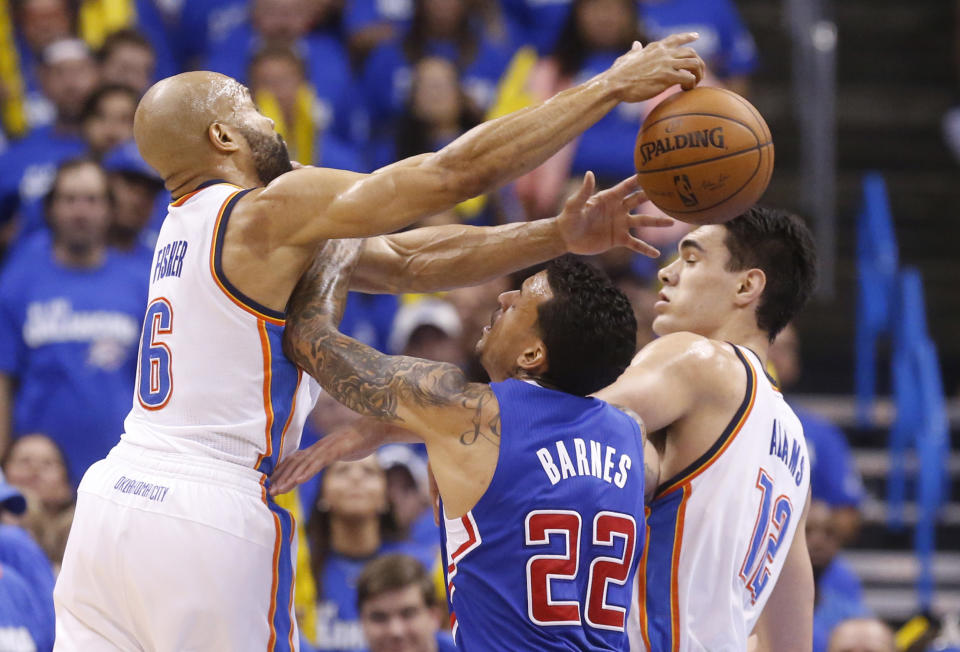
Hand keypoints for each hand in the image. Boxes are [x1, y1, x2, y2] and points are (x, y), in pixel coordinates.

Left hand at [269, 429, 354, 494]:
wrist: (376, 428)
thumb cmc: (362, 440)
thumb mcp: (343, 450)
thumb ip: (332, 455)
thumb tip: (327, 461)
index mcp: (319, 448)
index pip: (295, 460)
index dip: (283, 472)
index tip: (273, 484)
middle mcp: (319, 447)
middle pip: (295, 463)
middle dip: (281, 478)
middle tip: (270, 492)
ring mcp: (327, 448)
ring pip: (304, 464)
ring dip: (290, 478)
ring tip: (279, 490)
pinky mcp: (337, 450)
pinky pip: (319, 462)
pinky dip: (308, 472)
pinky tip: (299, 481)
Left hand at [557, 172, 674, 256]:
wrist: (566, 238)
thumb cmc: (569, 218)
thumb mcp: (575, 205)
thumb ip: (584, 191)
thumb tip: (589, 174)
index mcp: (609, 198)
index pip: (627, 187)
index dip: (639, 180)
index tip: (655, 172)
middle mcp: (618, 209)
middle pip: (639, 201)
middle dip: (654, 197)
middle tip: (670, 193)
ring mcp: (620, 224)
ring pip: (642, 222)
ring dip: (657, 222)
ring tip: (672, 222)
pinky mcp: (618, 239)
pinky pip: (635, 244)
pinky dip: (645, 249)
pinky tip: (656, 254)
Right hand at [606, 33, 704, 102]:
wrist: (615, 84)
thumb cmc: (618, 74)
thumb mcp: (628, 57)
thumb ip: (634, 51)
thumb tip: (636, 44)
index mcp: (655, 47)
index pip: (676, 38)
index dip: (688, 37)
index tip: (696, 36)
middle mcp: (663, 53)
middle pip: (691, 52)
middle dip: (698, 63)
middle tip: (697, 75)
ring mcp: (666, 64)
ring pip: (694, 64)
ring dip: (698, 74)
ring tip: (694, 84)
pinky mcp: (667, 77)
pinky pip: (689, 78)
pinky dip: (691, 84)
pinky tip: (685, 90)